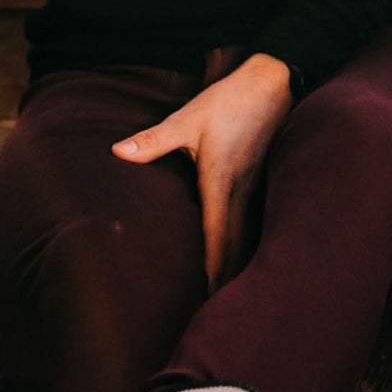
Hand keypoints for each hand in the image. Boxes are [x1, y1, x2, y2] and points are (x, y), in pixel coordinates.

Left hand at [112, 52, 294, 290]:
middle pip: (235, 246)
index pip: (216, 238)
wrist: (273, 80)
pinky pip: (253, 220)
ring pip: (246, 235)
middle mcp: (242, 192)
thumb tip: (117, 152)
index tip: (206, 300)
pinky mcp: (260, 178)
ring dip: (237, 263)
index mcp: (222, 183)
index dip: (211, 270)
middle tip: (215, 310)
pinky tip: (240, 250)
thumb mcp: (188, 119)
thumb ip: (153, 140)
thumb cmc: (229, 100)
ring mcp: (255, 186)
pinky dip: (244, 242)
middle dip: (225, 279)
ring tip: (227, 293)